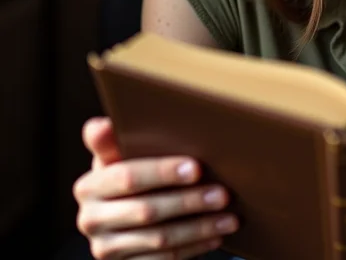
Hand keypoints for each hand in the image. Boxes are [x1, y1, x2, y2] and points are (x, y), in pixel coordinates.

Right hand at [74, 116, 238, 258]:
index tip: (195, 168)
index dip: (162, 173)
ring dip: (199, 227)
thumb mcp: (120, 154)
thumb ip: (112, 141)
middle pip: (146, 210)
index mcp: (89, 186)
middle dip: (189, 202)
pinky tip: (216, 235)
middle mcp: (91, 219)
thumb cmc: (131, 171)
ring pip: (159, 239)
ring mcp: (106, 248)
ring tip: (229, 217)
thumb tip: (102, 126)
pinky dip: (194, 247)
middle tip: (223, 194)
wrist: (123, 214)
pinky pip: (164, 259)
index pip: (127, 177)